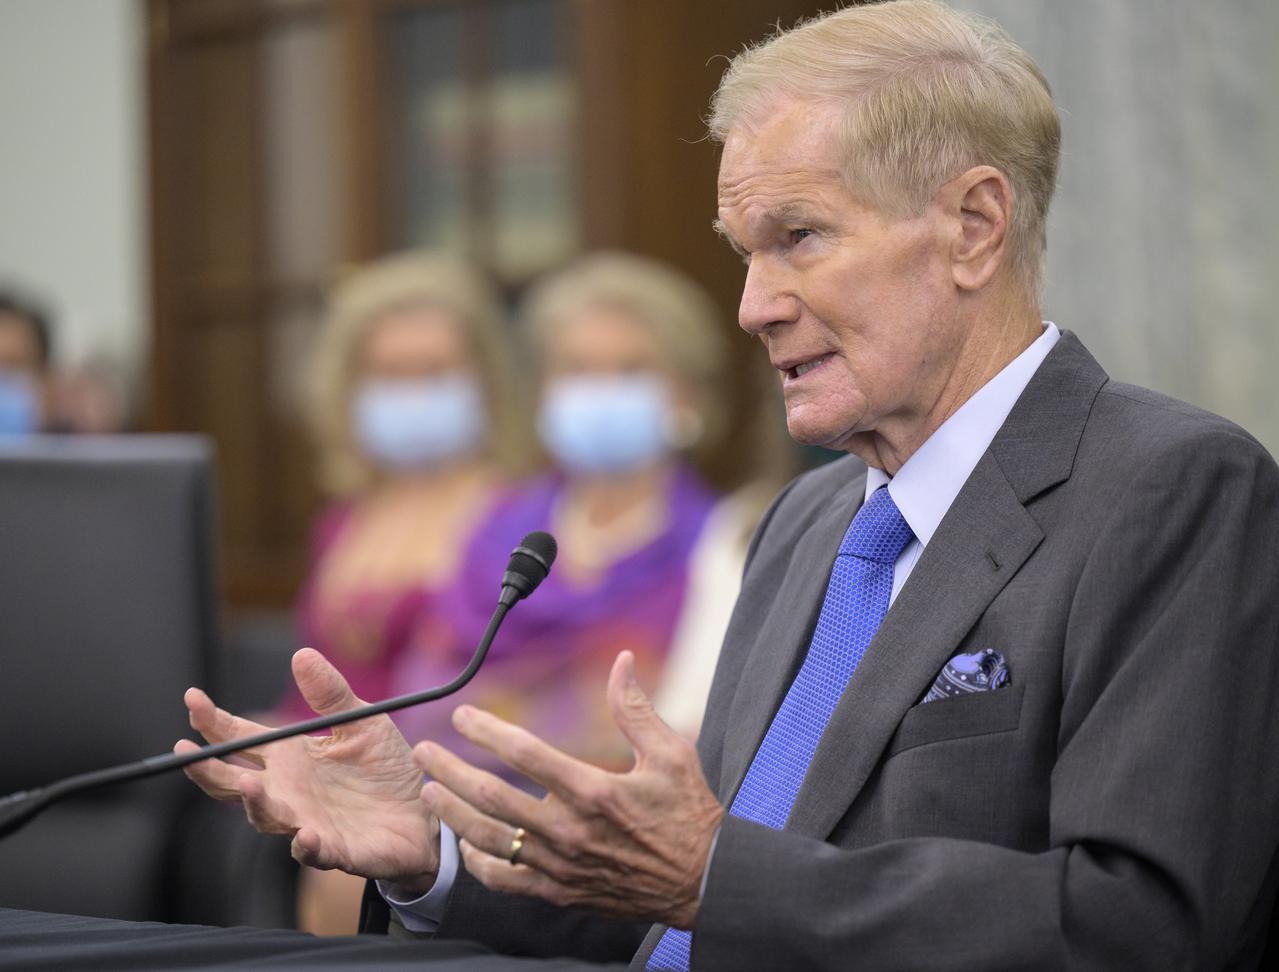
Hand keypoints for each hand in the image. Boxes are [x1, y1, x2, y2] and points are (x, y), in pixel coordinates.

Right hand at [175, 647, 438, 889]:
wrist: (424, 813)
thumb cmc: (386, 769)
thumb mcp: (363, 722)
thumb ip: (331, 695)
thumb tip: (301, 655)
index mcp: (293, 756)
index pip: (242, 738)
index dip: (214, 721)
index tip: (192, 699)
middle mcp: (290, 791)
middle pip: (234, 782)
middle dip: (207, 769)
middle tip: (185, 752)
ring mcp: (307, 821)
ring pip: (266, 816)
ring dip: (255, 803)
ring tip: (248, 785)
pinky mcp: (335, 849)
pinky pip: (313, 851)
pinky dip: (306, 844)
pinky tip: (305, 833)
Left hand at [415, 651, 723, 928]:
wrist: (703, 881)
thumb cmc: (688, 812)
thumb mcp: (671, 752)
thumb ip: (636, 708)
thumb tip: (621, 660)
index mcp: (594, 790)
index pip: (525, 753)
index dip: (486, 731)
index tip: (461, 715)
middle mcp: (570, 829)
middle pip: (493, 798)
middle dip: (451, 770)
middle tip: (423, 751)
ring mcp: (562, 865)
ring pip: (491, 839)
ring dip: (453, 814)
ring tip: (429, 792)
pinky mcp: (561, 891)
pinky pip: (508, 880)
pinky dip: (480, 863)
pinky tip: (465, 844)